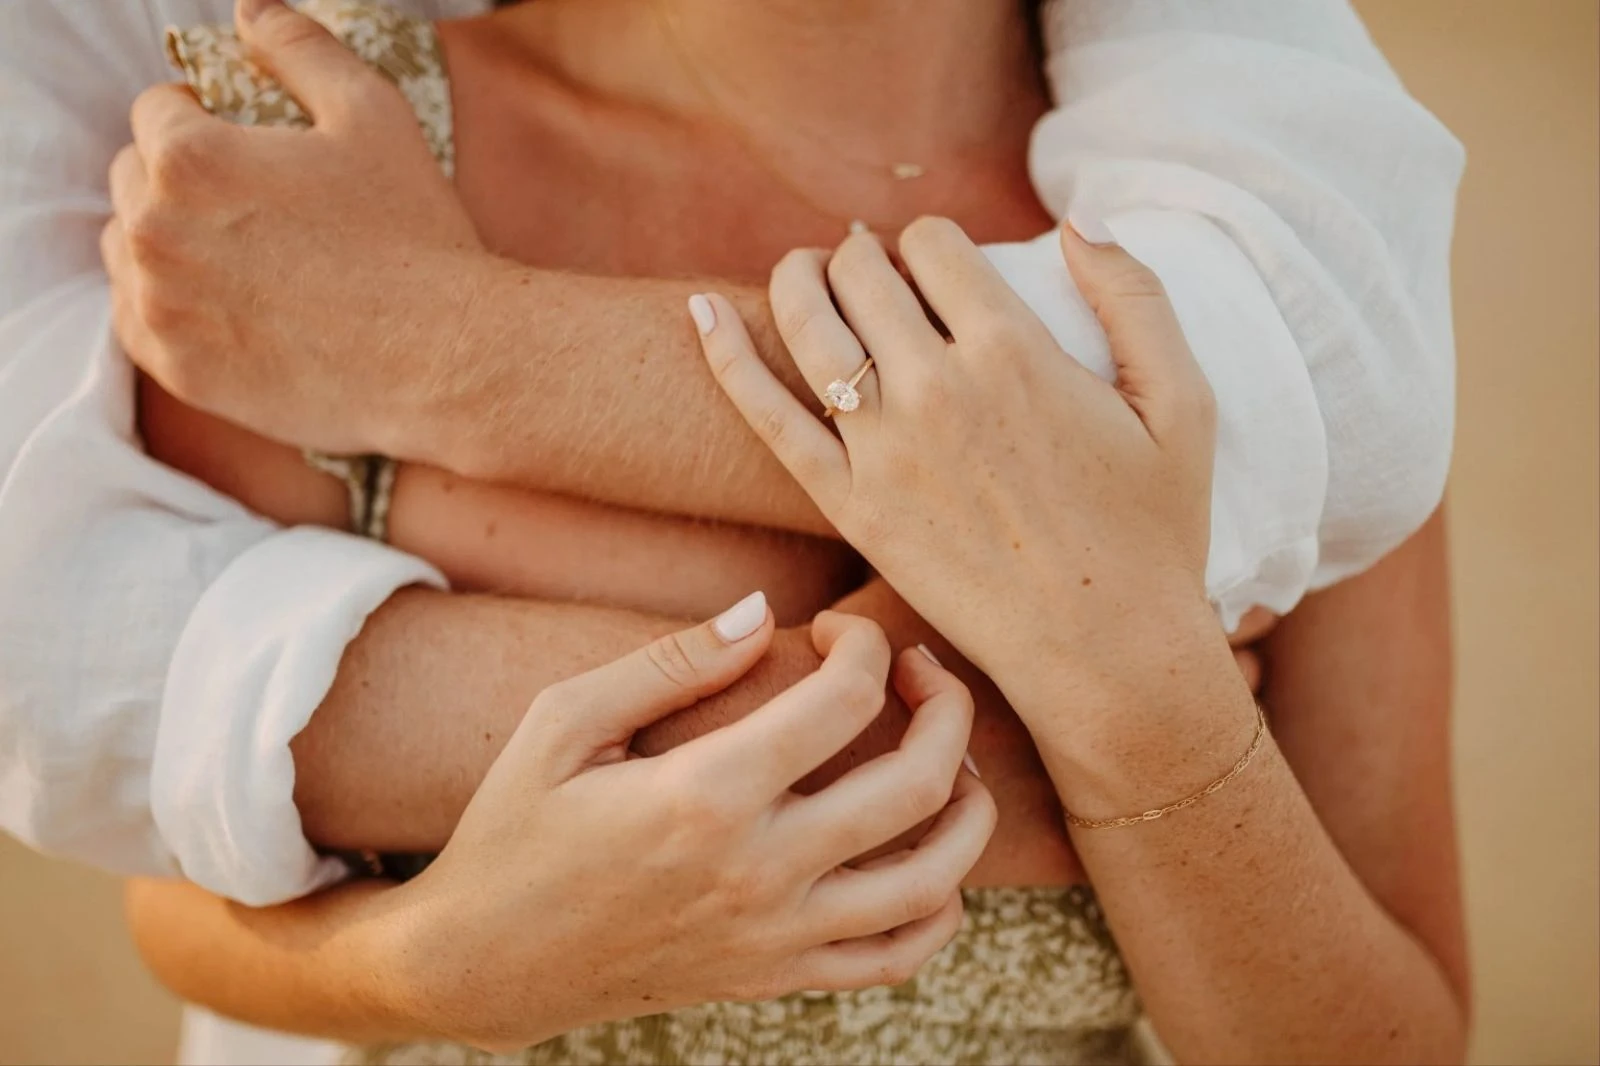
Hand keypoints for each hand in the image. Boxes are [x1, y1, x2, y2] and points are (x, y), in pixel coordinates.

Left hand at [101, 0, 486, 454]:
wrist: (442, 359)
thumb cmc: (414, 236)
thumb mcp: (373, 115)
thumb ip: (300, 51)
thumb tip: (252, 14)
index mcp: (190, 159)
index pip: (157, 112)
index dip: (207, 120)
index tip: (253, 150)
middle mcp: (155, 233)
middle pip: (134, 181)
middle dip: (180, 181)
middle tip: (257, 208)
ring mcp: (161, 308)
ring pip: (130, 253)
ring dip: (171, 244)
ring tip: (247, 260)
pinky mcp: (179, 371)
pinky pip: (142, 324)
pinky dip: (175, 310)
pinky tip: (238, 309)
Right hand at [389, 595, 994, 1051]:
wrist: (483, 964)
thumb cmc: (514, 829)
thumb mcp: (563, 722)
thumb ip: (670, 662)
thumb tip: (765, 610)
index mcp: (704, 796)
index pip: (845, 702)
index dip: (865, 644)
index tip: (836, 629)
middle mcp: (758, 873)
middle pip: (919, 784)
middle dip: (947, 705)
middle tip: (921, 670)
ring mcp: (776, 938)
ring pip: (934, 879)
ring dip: (971, 807)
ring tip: (955, 760)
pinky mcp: (776, 979)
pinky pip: (897, 957)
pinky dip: (942, 906)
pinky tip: (929, 856)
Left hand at [690, 218, 1222, 714]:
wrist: (1105, 652)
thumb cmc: (1153, 533)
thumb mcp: (1183, 403)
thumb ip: (1135, 296)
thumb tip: (1077, 219)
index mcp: (1014, 351)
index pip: (933, 244)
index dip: (932, 241)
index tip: (940, 265)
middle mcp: (937, 389)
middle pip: (862, 272)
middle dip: (864, 253)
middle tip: (869, 265)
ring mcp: (883, 449)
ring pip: (809, 324)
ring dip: (798, 279)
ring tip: (808, 272)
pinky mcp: (847, 505)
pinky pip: (767, 415)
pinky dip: (727, 355)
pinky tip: (701, 310)